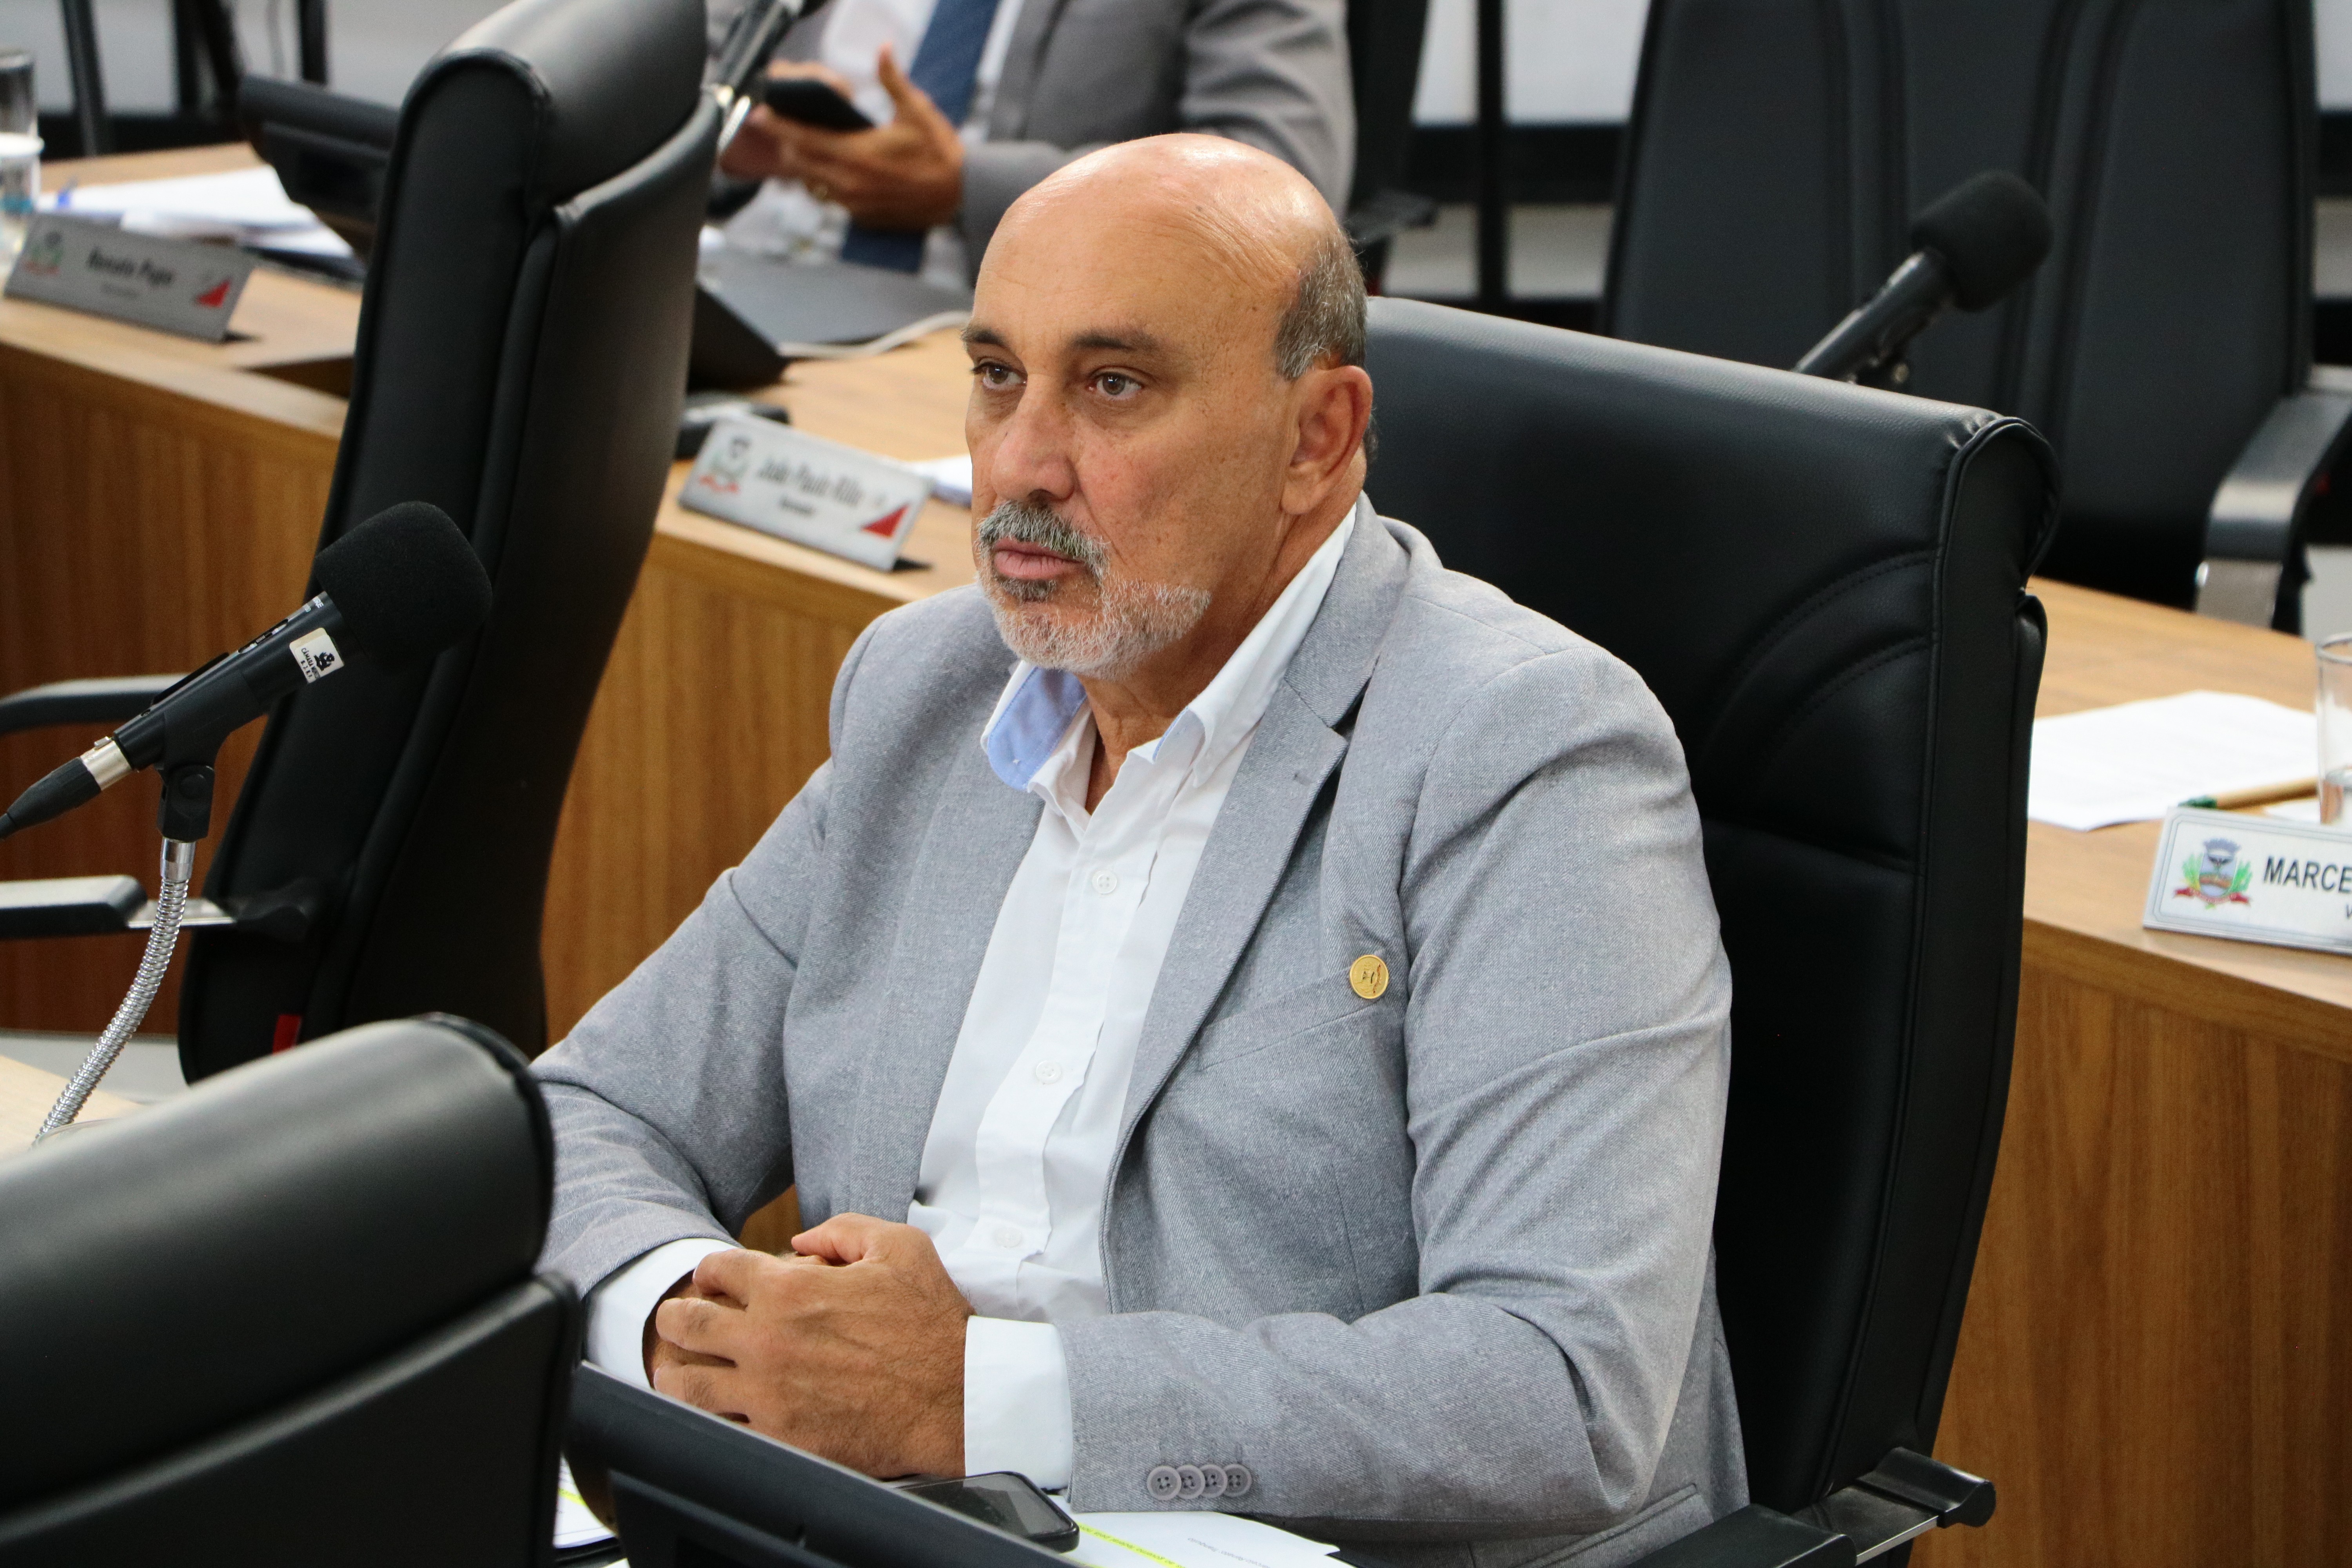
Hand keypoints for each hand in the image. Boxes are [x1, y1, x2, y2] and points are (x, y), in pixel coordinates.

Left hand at [649, 1215, 971, 1477]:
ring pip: (688, 1385)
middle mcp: (767, 1340)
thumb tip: (802, 1240)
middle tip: (677, 1320)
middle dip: (674, 1316)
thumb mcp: (899, 1247)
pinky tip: (713, 1414)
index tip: (714, 1279)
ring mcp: (768, 1394)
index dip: (711, 1270)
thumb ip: (843, 1230)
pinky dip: (709, 1420)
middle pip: (687, 1324)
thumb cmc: (932, 1323)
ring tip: (675, 1371)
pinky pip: (721, 1430)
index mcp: (790, 1290)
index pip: (719, 1269)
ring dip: (675, 1373)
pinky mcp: (781, 1439)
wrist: (957, 1396)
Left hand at [741, 47, 965, 231]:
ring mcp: (855, 203)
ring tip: (802, 148)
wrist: (960, 196)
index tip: (761, 114)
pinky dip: (825, 183)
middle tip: (778, 127)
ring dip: (805, 166)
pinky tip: (831, 169)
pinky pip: (831, 199)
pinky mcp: (863, 216)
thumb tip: (883, 48)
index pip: (805, 139)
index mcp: (858, 153)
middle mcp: (850, 182)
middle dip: (787, 144)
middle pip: (801, 163)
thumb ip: (893, 79)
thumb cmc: (940, 152)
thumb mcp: (917, 111)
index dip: (779, 126)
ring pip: (813, 183)